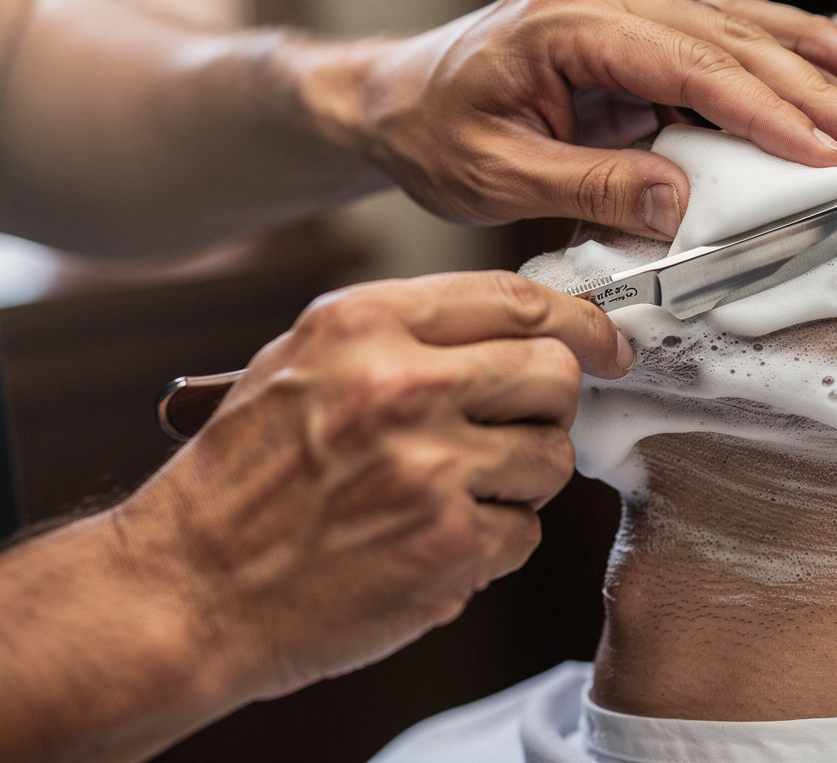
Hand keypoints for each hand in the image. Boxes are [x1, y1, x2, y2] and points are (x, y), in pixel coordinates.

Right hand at [113, 271, 630, 704]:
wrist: (189, 585)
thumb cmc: (242, 474)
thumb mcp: (304, 361)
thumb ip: (403, 332)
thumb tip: (507, 328)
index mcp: (365, 325)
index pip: (514, 298)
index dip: (576, 320)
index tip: (601, 340)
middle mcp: (403, 385)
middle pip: (554, 373)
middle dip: (553, 400)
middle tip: (525, 420)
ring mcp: (432, 468)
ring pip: (553, 456)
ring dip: (521, 475)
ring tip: (461, 486)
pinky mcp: (449, 546)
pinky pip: (525, 530)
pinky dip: (495, 537)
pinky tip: (439, 536)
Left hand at [353, 0, 836, 239]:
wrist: (393, 101)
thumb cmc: (431, 134)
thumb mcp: (496, 176)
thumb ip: (589, 186)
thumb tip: (681, 206)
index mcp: (566, 26)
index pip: (686, 66)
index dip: (760, 112)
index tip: (819, 152)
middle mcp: (598, 1)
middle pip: (721, 40)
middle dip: (802, 87)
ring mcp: (612, 11)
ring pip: (724, 29)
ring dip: (797, 61)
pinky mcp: (620, 35)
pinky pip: (703, 39)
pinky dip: (761, 53)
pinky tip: (812, 60)